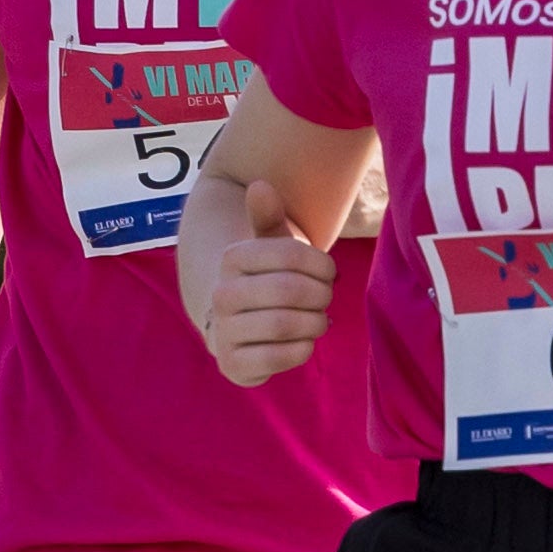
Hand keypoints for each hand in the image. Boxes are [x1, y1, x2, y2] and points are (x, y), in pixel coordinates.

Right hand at [197, 176, 343, 384]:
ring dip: (316, 322)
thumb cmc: (266, 279)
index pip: (289, 253)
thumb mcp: (269, 246)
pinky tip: (304, 341)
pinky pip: (279, 357)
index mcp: (231, 258)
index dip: (322, 265)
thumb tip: (259, 185)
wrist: (237, 326)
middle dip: (321, 295)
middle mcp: (221, 294)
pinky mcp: (232, 366)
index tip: (330, 272)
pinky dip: (303, 349)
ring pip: (286, 324)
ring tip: (318, 320)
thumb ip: (268, 217)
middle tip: (326, 298)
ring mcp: (223, 331)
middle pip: (290, 290)